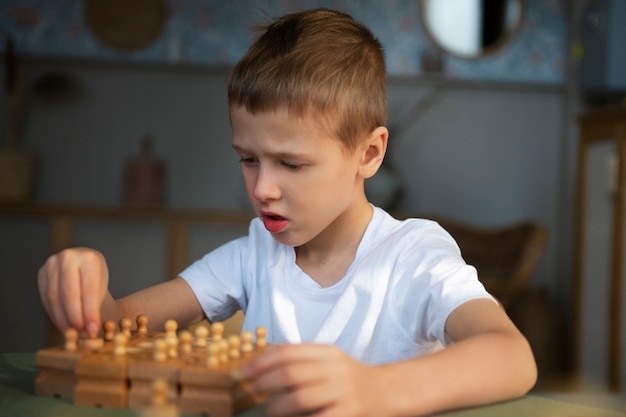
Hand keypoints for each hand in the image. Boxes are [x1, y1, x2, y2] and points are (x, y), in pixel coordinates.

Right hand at [37, 248, 108, 335]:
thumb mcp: (102, 288)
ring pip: (55, 297)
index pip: (89, 289)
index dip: (90, 312)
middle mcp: (69, 257)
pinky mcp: (42, 273)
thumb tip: (89, 331)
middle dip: (75, 317)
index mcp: (90, 258)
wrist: (83, 267)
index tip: (92, 329)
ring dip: (63, 319)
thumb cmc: (96, 279)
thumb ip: (95, 306)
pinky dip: (54, 314)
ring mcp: (52, 264)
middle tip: (82, 333)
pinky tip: (63, 324)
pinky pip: (46, 298)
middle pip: (69, 294)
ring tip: (73, 331)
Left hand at [243, 344, 387, 416]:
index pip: (289, 351)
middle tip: (252, 390)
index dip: (262, 361)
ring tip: (269, 409)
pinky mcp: (347, 414)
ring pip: (300, 397)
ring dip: (277, 405)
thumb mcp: (329, 359)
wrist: (386, 392)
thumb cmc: (349, 378)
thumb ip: (302, 358)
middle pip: (292, 372)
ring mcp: (343, 392)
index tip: (245, 371)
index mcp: (328, 352)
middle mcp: (336, 369)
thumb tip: (263, 359)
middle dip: (265, 382)